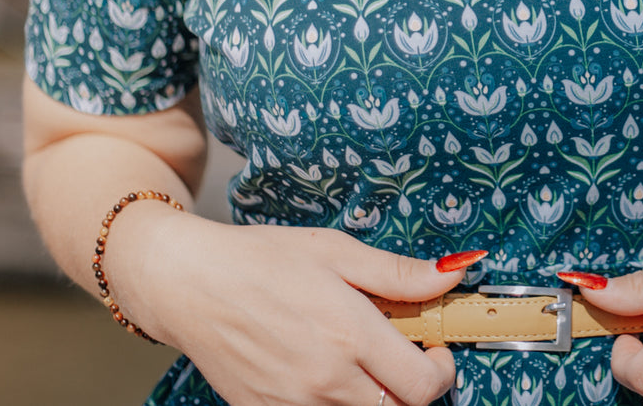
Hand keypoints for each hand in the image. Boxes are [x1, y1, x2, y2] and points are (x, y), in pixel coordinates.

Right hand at [102, 205, 480, 405]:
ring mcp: (292, 404)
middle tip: (398, 352)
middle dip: (410, 386)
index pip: (424, 387)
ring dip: (373, 395)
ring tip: (357, 358)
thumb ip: (399, 274)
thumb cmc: (262, 260)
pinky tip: (321, 370)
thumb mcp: (338, 252)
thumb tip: (455, 274)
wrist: (188, 283)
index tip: (432, 347)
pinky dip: (332, 401)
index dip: (440, 370)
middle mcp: (324, 380)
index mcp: (350, 335)